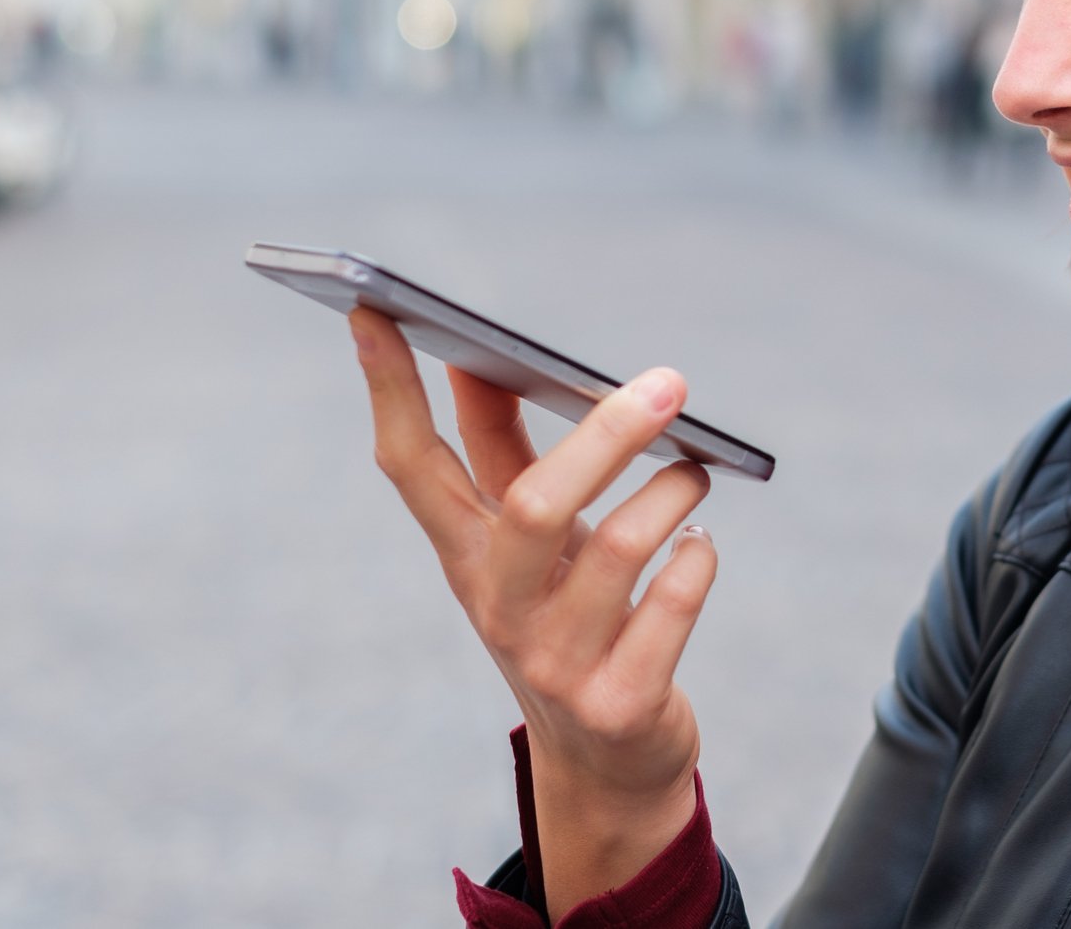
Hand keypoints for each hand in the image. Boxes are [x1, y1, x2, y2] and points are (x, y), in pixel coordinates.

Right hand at [348, 305, 716, 912]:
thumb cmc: (573, 618)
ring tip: (695, 474)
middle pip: (535, 506)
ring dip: (674, 495)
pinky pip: (674, 602)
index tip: (371, 307)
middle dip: (606, 436)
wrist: (609, 764)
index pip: (411, 465)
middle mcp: (500, 608)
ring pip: (621, 549)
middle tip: (669, 384)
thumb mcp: (531, 545)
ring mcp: (557, 663)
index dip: (390, 388)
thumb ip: (504, 455)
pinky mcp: (622, 701)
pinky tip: (699, 548)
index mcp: (467, 558)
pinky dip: (699, 559)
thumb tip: (481, 355)